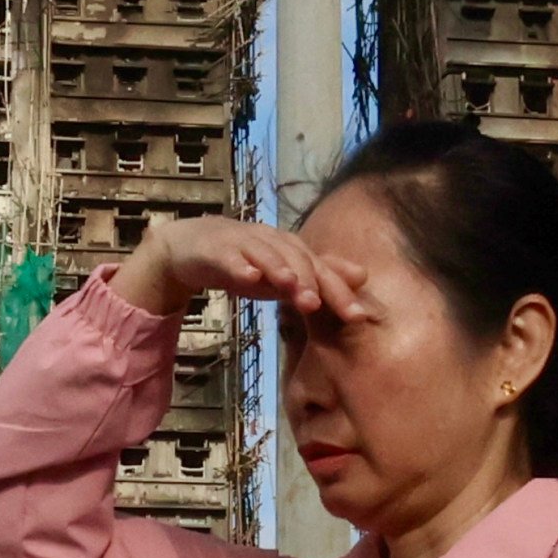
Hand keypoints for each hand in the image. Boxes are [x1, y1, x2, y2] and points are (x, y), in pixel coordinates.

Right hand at [108, 215, 376, 326]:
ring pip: (265, 253)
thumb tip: (363, 276)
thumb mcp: (284, 274)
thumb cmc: (246, 262)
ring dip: (280, 268)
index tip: (358, 316)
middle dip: (311, 280)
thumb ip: (319, 276)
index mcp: (291, 249)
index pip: (321, 269)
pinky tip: (248, 277)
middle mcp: (272, 241)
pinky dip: (239, 265)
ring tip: (292, 287)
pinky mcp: (216, 248)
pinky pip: (229, 256)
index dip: (339, 290)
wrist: (193, 246)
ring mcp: (243, 242)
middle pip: (297, 258)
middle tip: (321, 305)